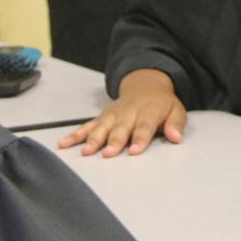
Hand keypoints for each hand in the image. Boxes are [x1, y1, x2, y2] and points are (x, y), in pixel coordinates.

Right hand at [57, 68, 185, 156]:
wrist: (146, 86)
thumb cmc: (161, 105)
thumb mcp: (176, 110)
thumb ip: (176, 123)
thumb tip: (176, 137)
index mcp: (149, 110)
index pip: (144, 125)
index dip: (139, 138)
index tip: (134, 151)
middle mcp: (128, 112)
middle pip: (121, 128)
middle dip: (114, 140)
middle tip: (108, 153)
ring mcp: (112, 115)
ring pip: (101, 127)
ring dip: (93, 139)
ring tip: (85, 152)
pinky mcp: (101, 117)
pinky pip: (86, 126)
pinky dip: (75, 135)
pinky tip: (63, 144)